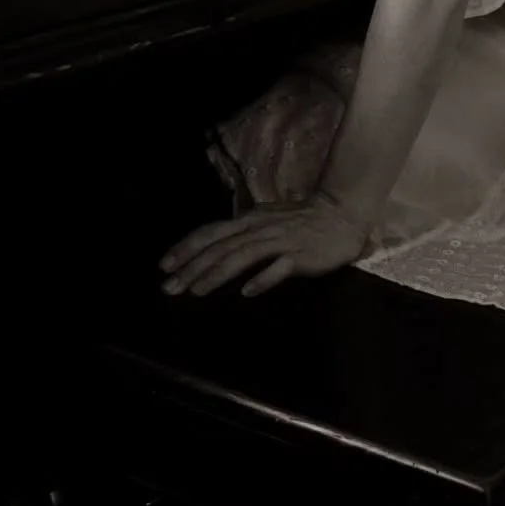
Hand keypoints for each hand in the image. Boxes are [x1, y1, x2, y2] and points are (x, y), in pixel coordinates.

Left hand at [159, 191, 371, 298]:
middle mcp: (259, 228)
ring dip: (218, 273)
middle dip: (192, 267)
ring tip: (197, 291)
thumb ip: (241, 234)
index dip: (186, 248)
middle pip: (220, 247)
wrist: (340, 214)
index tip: (164, 266)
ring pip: (243, 256)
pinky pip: (279, 267)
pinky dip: (262, 278)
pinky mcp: (300, 254)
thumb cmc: (300, 221)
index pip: (211, 232)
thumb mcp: (264, 221)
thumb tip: (213, 250)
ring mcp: (280, 240)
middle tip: (170, 287)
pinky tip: (247, 292)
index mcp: (248, 220)